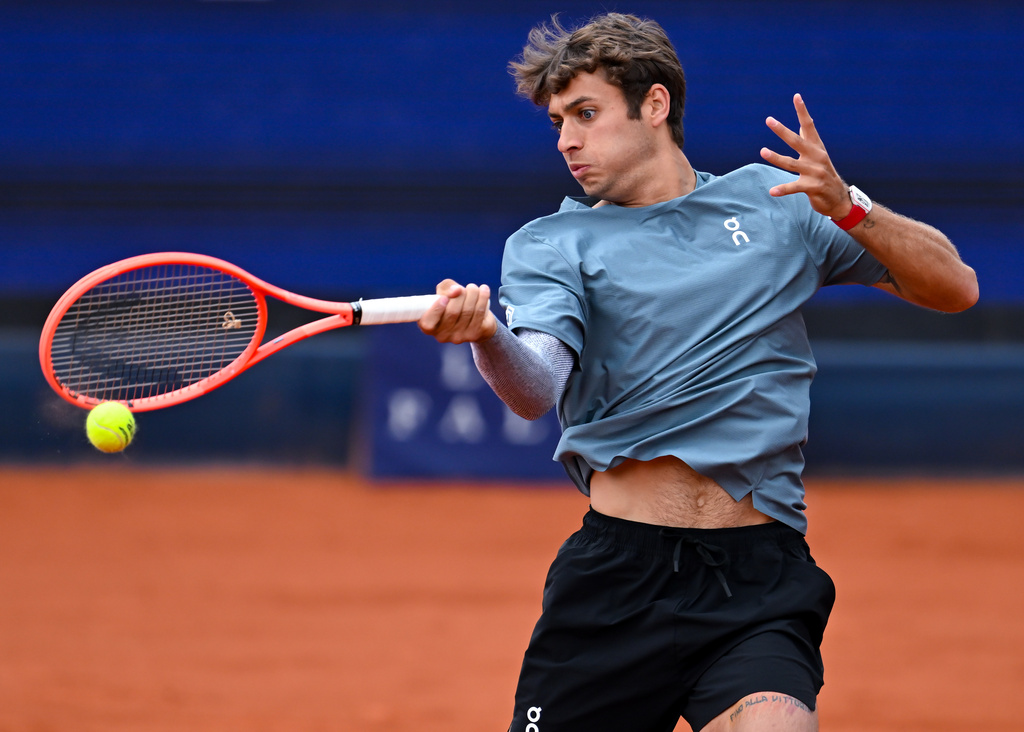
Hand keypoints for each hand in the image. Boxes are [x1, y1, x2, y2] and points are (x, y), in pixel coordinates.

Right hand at [418, 279, 497, 343]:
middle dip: (460, 295)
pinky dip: (482, 298)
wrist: (476, 321)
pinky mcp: (474, 335)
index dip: (436, 309)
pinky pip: (479, 313)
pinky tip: (484, 290)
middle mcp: (442, 336)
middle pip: (452, 312)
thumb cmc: (454, 304)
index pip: (428, 323)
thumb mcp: (444, 293)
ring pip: (467, 311)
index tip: (444, 297)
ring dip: (472, 294)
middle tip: (462, 289)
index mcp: (429, 327)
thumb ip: (445, 288)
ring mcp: (459, 337)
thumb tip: (456, 290)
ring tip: (473, 287)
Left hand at [760, 94, 850, 219]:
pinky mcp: (812, 187)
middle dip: (782, 130)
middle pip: (796, 141)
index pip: (809, 126)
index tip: (796, 96)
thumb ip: (808, 140)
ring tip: (762, 151)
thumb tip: (802, 124)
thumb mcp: (818, 155)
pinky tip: (772, 191)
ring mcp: (814, 172)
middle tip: (769, 120)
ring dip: (776, 157)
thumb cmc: (824, 174)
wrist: (838, 198)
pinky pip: (794, 187)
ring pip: (791, 163)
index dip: (802, 111)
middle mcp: (816, 157)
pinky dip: (783, 189)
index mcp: (817, 147)